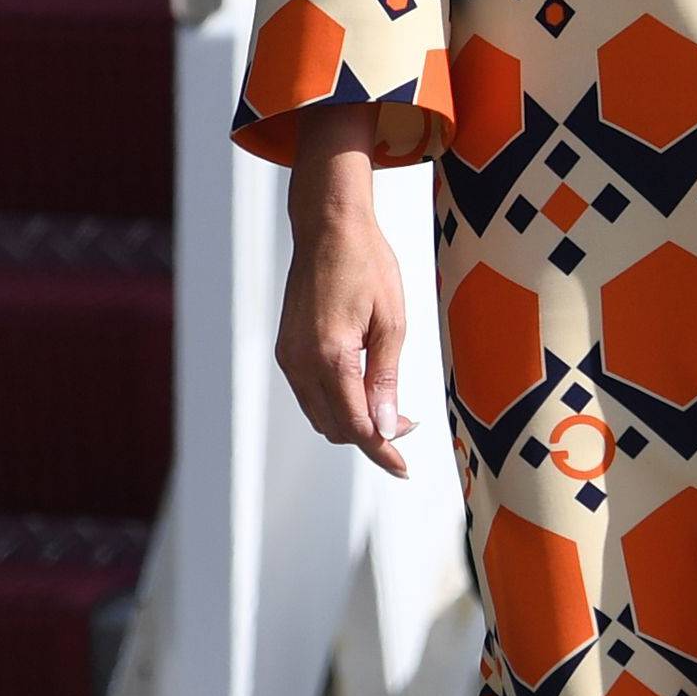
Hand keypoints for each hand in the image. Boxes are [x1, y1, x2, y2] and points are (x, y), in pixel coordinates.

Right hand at [276, 105, 415, 477]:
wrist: (328, 227)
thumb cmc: (367, 264)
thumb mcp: (392, 322)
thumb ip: (386, 380)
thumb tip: (388, 428)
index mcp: (330, 356)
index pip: (356, 426)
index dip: (382, 452)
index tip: (404, 468)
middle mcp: (300, 362)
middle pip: (335, 428)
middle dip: (372, 438)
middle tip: (410, 426)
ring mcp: (288, 357)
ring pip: (320, 415)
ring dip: (354, 423)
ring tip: (393, 411)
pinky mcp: (286, 349)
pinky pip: (310, 394)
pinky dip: (337, 404)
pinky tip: (365, 392)